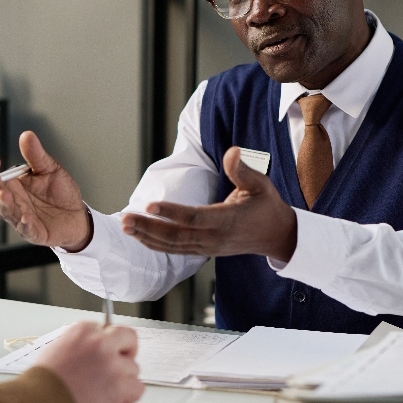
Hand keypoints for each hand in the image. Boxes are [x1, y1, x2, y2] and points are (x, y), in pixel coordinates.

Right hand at [0, 131, 91, 250]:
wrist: (77, 214)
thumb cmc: (60, 193)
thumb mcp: (50, 168)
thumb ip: (36, 155)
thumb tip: (26, 135)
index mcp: (14, 185)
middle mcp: (14, 202)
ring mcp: (21, 218)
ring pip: (8, 212)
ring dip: (4, 204)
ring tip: (3, 194)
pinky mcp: (34, 232)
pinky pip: (27, 229)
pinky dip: (25, 224)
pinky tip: (26, 217)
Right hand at [35, 321, 143, 402]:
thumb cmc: (42, 383)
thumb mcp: (57, 350)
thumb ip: (81, 346)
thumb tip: (95, 355)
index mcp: (83, 330)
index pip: (108, 330)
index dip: (109, 345)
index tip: (107, 355)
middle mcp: (99, 341)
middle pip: (129, 338)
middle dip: (128, 352)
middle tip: (121, 366)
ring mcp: (111, 362)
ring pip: (133, 368)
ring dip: (124, 380)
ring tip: (105, 392)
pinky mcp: (118, 384)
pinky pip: (137, 388)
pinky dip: (130, 396)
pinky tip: (116, 400)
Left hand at [121, 147, 297, 260]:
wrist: (277, 236)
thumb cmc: (267, 206)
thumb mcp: (260, 185)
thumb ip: (242, 169)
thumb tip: (232, 151)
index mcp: (227, 220)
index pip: (194, 217)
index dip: (171, 213)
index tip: (150, 205)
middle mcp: (214, 238)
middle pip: (176, 236)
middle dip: (148, 227)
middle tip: (125, 218)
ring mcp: (208, 248)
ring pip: (172, 246)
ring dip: (147, 236)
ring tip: (125, 226)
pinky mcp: (203, 252)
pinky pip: (176, 250)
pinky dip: (156, 244)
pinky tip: (140, 236)